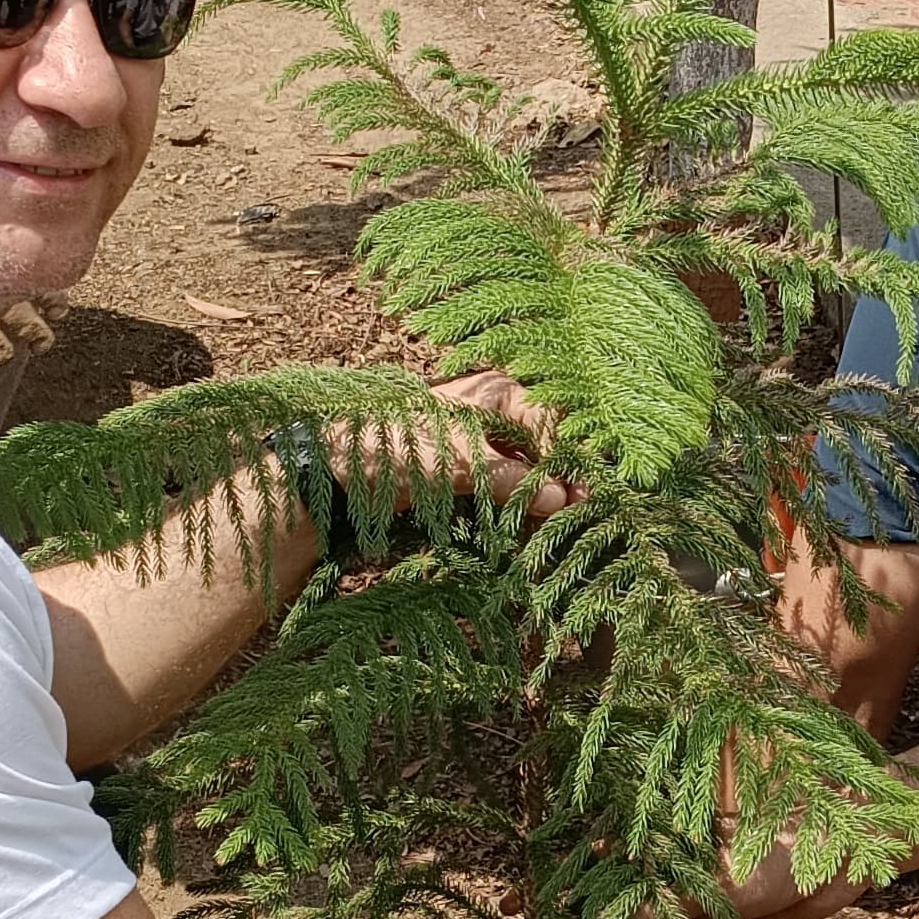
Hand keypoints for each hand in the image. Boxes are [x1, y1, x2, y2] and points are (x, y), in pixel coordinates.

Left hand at [318, 372, 566, 523]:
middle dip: (564, 479)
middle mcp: (494, 410)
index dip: (573, 461)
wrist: (329, 468)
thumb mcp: (459, 464)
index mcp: (496, 390)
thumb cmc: (392, 447)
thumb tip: (561, 499)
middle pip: (546, 444)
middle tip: (584, 516)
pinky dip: (518, 504)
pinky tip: (530, 527)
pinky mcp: (465, 468)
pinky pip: (506, 484)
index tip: (589, 499)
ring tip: (559, 528)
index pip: (554, 423)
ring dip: (543, 497)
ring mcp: (480, 439)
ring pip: (529, 467)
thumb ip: (512, 479)